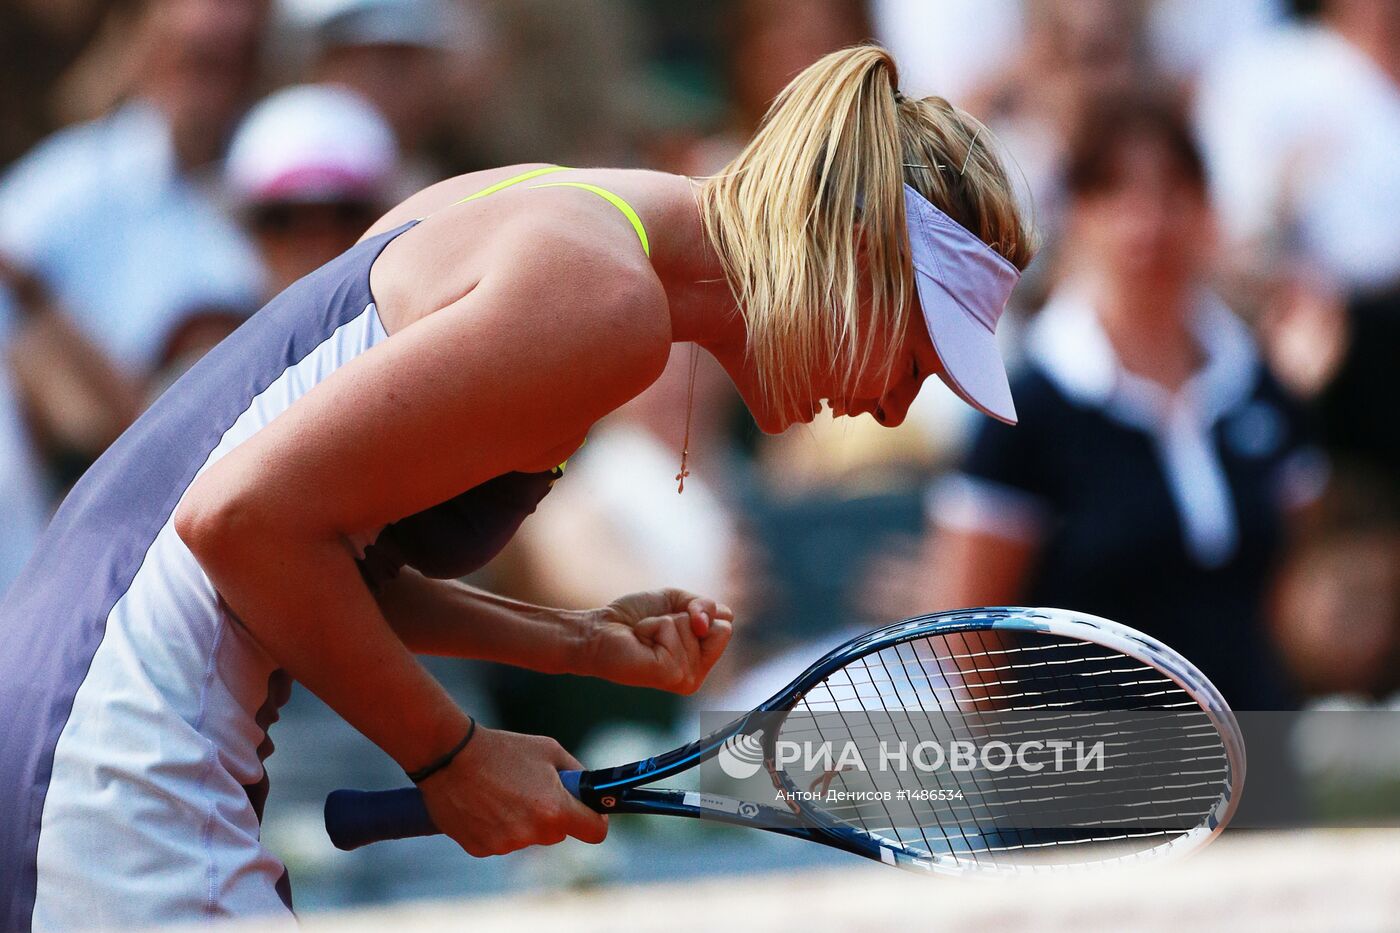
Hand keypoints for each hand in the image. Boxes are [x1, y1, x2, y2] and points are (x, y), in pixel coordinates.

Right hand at [418, 725, 607, 857]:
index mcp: (555, 810)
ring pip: (528, 838)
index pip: (595, 832)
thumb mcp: (549, 750)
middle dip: (553, 815)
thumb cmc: (502, 749)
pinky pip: (502, 842)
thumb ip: (575, 772)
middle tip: (533, 789)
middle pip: (558, 834)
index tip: (588, 811)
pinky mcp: (481, 850)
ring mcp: (505, 845)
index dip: (594, 820)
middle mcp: (532, 834)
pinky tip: (485, 804)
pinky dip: (498, 828)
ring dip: (523, 821)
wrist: (449, 757)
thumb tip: (588, 789)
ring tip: (502, 792)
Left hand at [580, 588, 733, 693]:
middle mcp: (697, 673)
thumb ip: (703, 606)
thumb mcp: (677, 602)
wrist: (600, 631)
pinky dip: (653, 627)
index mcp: (702, 658)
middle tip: (659, 630)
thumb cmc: (635, 619)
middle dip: (686, 616)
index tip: (673, 618)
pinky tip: (641, 643)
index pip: (727, 622)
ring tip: (646, 638)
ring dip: (664, 623)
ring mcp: (686, 677)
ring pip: (695, 627)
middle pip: (719, 627)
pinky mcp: (670, 676)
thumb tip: (710, 624)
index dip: (701, 610)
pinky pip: (674, 631)